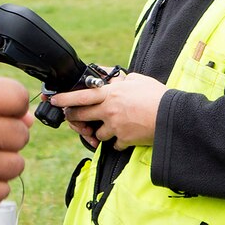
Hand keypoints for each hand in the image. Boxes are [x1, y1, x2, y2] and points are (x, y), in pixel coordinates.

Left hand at [49, 74, 166, 150]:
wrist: (170, 116)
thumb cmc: (156, 95)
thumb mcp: (137, 79)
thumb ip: (123, 80)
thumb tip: (117, 79)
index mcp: (111, 94)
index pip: (81, 96)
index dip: (65, 98)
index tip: (54, 99)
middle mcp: (109, 111)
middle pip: (81, 116)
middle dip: (73, 118)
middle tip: (71, 118)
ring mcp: (115, 127)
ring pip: (97, 134)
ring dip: (100, 132)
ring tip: (109, 128)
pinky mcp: (124, 140)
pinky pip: (115, 145)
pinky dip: (118, 142)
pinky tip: (124, 137)